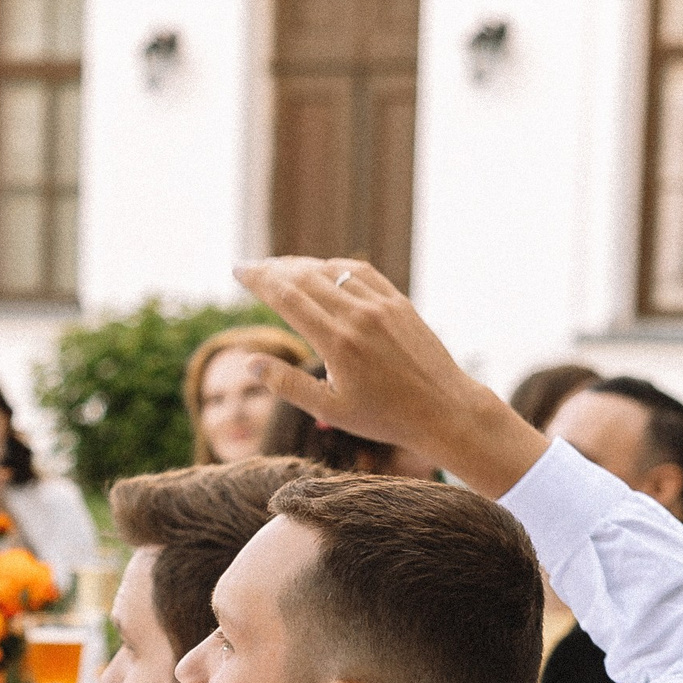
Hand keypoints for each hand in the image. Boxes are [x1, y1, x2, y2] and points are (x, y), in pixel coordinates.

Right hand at [232, 257, 548, 497]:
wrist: (444, 409)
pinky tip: (321, 269)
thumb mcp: (329, 410)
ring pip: (331, 270)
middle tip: (249, 266)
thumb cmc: (385, 417)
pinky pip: (360, 272)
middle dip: (272, 268)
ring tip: (278, 267)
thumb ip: (287, 384)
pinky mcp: (399, 303)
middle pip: (304, 277)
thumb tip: (251, 362)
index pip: (287, 297)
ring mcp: (381, 305)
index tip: (238, 271)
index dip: (259, 280)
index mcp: (337, 342)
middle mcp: (358, 316)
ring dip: (300, 264)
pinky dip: (335, 266)